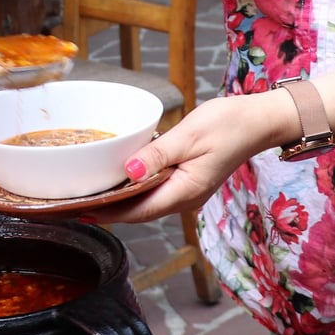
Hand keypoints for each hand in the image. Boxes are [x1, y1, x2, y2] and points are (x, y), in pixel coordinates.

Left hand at [95, 92, 295, 223]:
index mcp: (185, 191)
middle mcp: (184, 198)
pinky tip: (120, 178)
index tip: (79, 211)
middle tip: (75, 203)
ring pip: (146, 202)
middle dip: (108, 210)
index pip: (138, 210)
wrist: (258, 121)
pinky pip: (156, 191)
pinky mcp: (188, 180)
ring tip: (90, 193)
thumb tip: (129, 171)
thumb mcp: (189, 136)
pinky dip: (135, 188)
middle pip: (139, 211)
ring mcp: (187, 191)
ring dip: (120, 200)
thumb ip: (158, 155)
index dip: (108, 213)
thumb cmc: (228, 124)